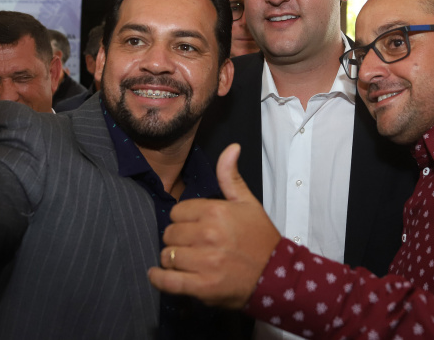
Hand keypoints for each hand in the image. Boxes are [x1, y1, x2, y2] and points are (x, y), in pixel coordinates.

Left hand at [148, 143, 280, 307]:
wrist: (276, 275)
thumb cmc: (260, 238)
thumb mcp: (248, 203)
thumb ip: (231, 176)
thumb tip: (231, 147)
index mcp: (215, 211)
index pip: (177, 212)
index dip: (183, 220)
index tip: (192, 227)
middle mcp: (208, 234)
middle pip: (170, 234)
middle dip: (176, 239)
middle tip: (190, 246)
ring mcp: (204, 262)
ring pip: (167, 256)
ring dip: (171, 259)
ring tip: (183, 262)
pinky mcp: (202, 286)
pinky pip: (168, 281)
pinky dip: (158, 278)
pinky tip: (157, 274)